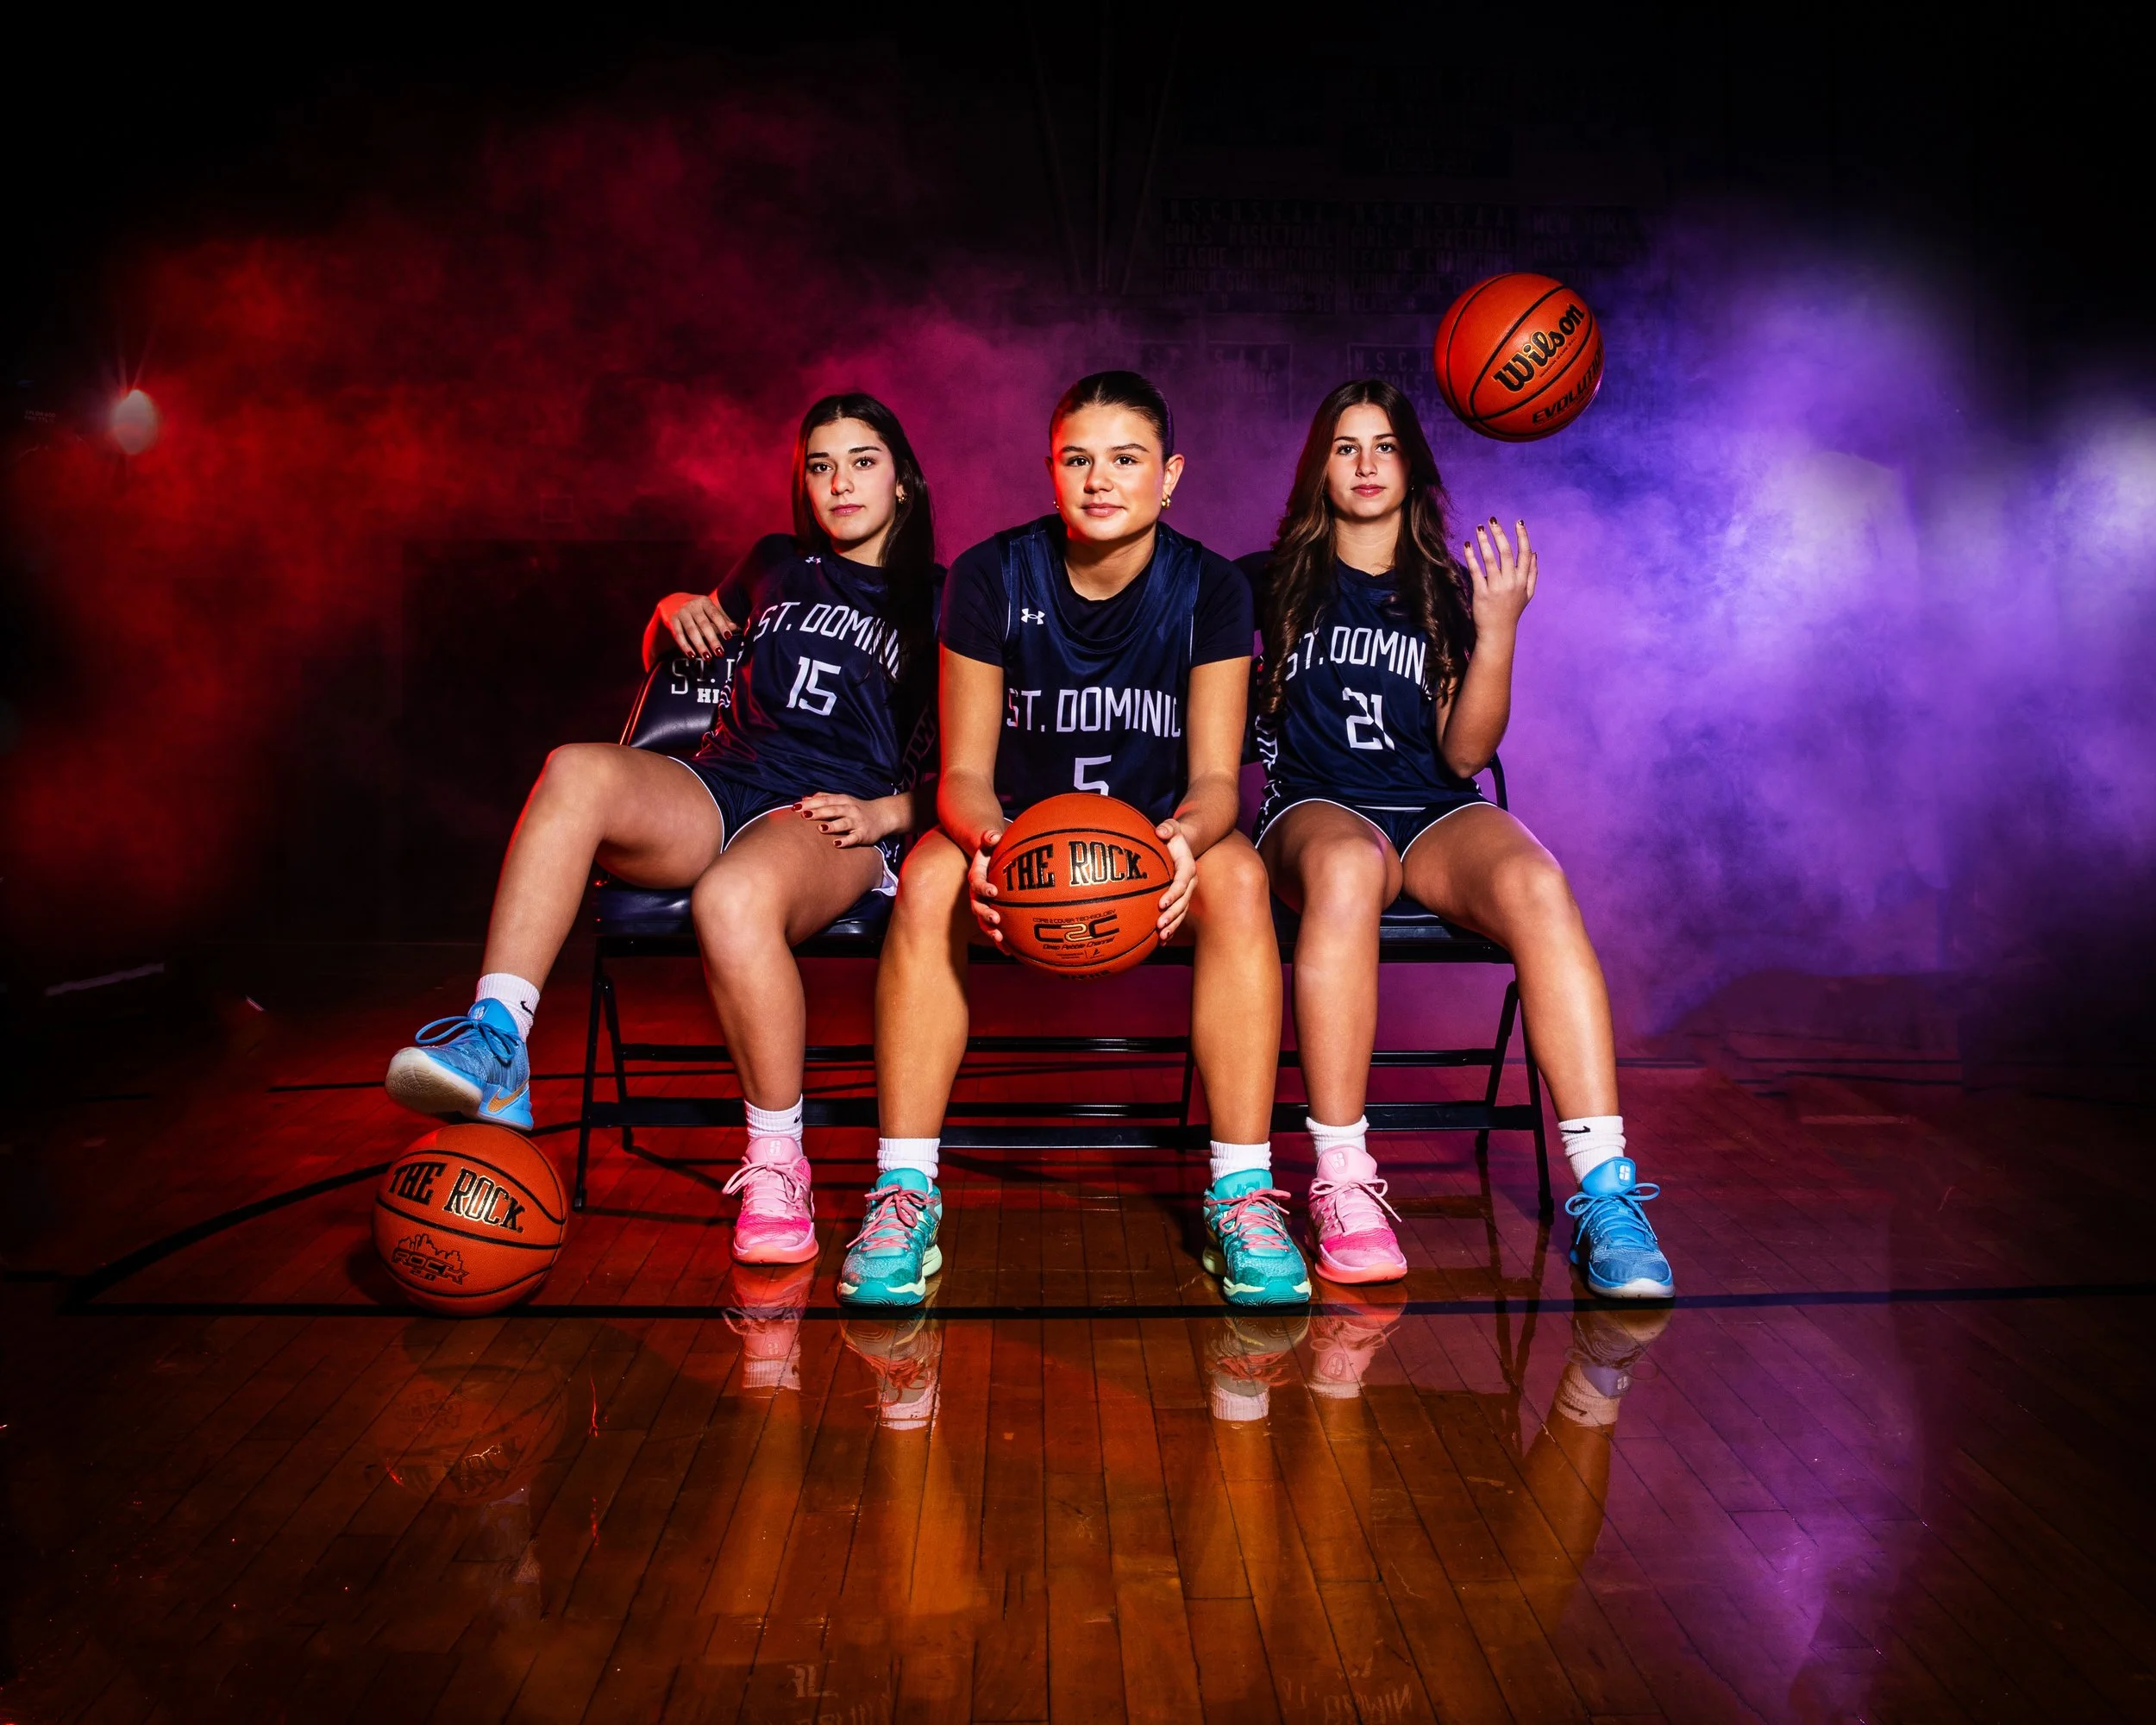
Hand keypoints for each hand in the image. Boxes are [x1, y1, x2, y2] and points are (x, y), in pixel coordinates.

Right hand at [657, 591, 734, 658]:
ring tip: (708, 657)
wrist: (673, 601)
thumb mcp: (709, 610)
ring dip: (700, 645)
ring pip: (691, 631)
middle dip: (712, 639)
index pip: (715, 614)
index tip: (729, 637)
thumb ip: (722, 619)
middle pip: (703, 624)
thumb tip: (736, 627)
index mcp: (704, 601)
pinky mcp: (672, 620)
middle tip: (720, 652)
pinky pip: (679, 635)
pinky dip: (685, 646)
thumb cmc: (698, 610)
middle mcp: (692, 605)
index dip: (722, 625)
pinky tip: (692, 655)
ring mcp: (681, 612)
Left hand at [795, 793, 889, 848]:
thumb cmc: (857, 808)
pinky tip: (837, 843)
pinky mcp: (864, 834)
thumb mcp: (842, 800)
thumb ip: (824, 798)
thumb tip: (804, 798)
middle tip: (803, 815)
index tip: (795, 807)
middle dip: (818, 812)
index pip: (824, 800)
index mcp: (843, 800)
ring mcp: (857, 822)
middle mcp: (850, 810)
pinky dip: (846, 840)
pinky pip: (854, 838)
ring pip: (844, 823)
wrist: (883, 815)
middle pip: (833, 810)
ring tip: (821, 828)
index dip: (810, 803)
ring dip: (832, 825)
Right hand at [966, 825, 1008, 944]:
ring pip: (983, 921)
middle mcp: (977, 893)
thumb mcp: (989, 840)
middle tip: (996, 920)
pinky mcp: (991, 912)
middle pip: (977, 906)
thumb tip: (993, 835)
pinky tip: (1010, 951)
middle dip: (986, 914)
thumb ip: (989, 837)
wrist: (985, 856)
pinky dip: (1000, 940)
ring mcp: (983, 904)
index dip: (983, 888)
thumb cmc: (991, 848)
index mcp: (976, 876)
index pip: (977, 883)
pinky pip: (995, 927)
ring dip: (991, 930)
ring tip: (1000, 938)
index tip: (994, 891)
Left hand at [1154, 819, 1198, 939]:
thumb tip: (1161, 831)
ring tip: (1162, 937)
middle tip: (1160, 926)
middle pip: (1182, 902)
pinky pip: (1177, 916)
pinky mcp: (1180, 900)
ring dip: (1173, 926)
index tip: (1162, 903)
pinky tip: (1160, 942)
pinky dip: (1171, 929)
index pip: (1181, 882)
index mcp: (1187, 868)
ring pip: (1181, 913)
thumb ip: (1168, 828)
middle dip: (1172, 915)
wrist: (1183, 845)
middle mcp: (1189, 883)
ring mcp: (1186, 893)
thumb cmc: (1173, 836)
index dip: (1173, 894)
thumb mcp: (1172, 827)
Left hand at [1463, 517, 1536, 635]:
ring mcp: (1496, 588)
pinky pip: (1476, 572)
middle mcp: (1511, 582)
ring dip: (1484, 542)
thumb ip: (1533, 573)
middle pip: (1506, 553)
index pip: (1525, 554)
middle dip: (1499, 534)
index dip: (1523, 536)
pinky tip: (1467, 546)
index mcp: (1523, 580)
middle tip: (1492, 520)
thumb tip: (1535, 553)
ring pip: (1490, 560)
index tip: (1518, 522)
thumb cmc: (1512, 611)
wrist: (1498, 631)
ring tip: (1479, 529)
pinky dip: (1471, 558)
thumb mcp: (1528, 594)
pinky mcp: (1482, 593)